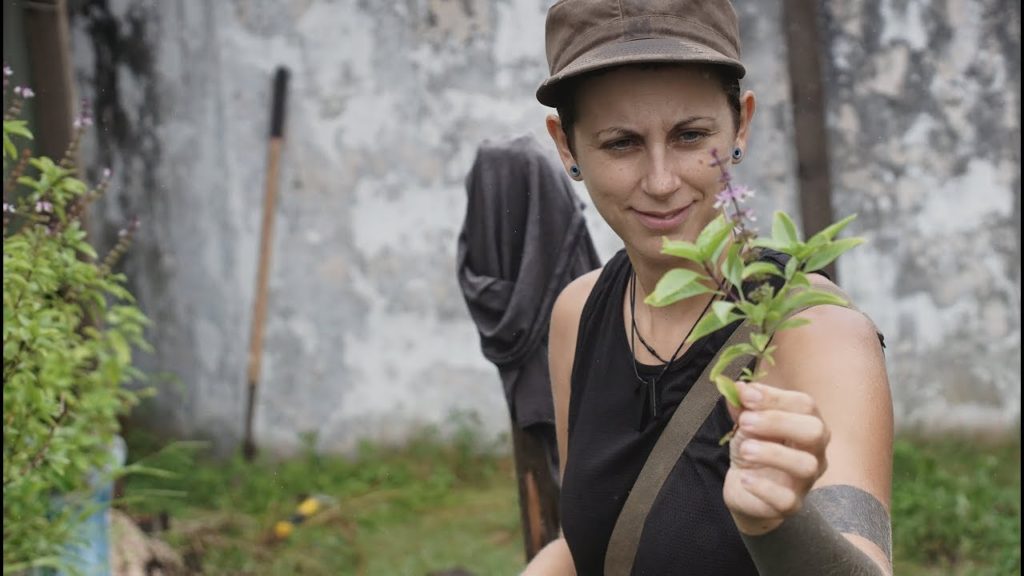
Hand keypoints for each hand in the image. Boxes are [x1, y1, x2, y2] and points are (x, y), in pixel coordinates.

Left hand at [722, 380, 829, 534]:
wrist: (745, 489)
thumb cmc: (754, 449)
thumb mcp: (745, 423)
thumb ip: (743, 406)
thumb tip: (737, 387)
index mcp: (807, 424)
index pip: (805, 404)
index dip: (775, 397)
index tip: (746, 394)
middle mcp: (815, 451)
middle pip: (814, 431)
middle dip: (778, 422)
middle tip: (745, 422)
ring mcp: (806, 480)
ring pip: (806, 465)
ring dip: (772, 453)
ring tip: (745, 450)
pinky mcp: (792, 505)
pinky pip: (788, 499)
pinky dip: (764, 487)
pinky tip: (745, 478)